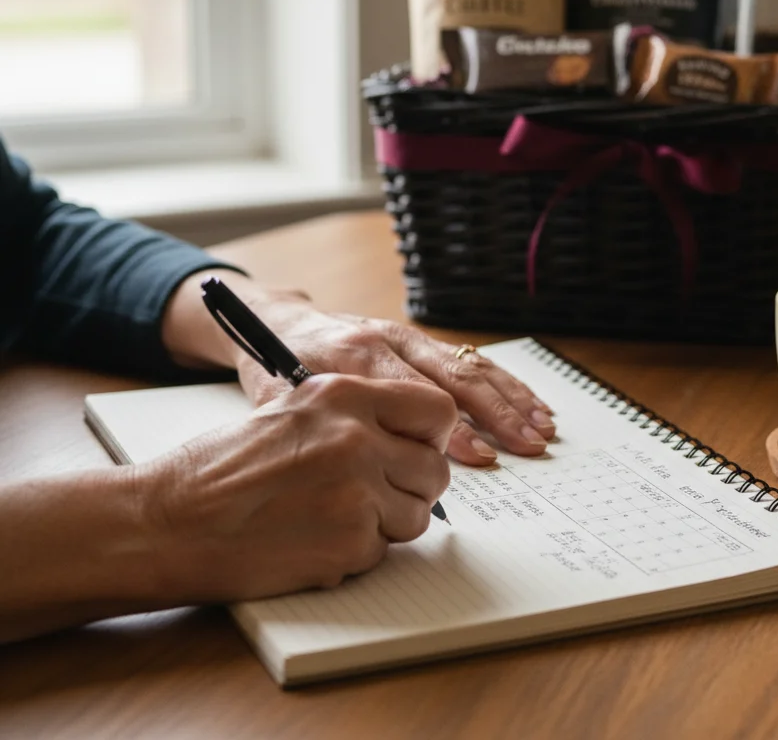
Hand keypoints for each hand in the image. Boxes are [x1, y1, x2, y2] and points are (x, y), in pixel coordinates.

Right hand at [140, 374, 457, 600]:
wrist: (170, 522)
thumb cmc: (220, 469)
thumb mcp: (293, 409)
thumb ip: (354, 414)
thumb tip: (406, 435)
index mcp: (346, 394)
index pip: (437, 409)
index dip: (432, 436)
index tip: (419, 448)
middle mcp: (359, 437)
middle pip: (435, 468)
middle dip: (414, 486)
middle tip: (380, 493)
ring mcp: (358, 492)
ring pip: (418, 515)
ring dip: (389, 522)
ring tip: (338, 516)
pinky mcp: (349, 543)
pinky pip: (383, 550)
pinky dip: (357, 552)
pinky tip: (315, 540)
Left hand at [235, 304, 556, 466]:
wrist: (277, 321)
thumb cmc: (276, 367)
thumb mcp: (284, 401)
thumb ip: (326, 430)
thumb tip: (370, 477)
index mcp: (357, 357)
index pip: (417, 396)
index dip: (452, 431)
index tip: (483, 459)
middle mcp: (389, 340)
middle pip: (455, 375)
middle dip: (498, 412)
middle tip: (527, 443)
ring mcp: (408, 336)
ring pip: (470, 364)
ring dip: (510, 397)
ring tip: (541, 426)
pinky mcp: (418, 339)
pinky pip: (468, 358)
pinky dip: (502, 382)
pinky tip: (527, 402)